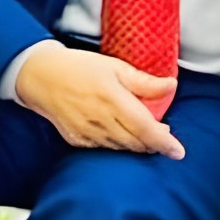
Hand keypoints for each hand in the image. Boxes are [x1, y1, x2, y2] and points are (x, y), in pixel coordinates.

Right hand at [14, 42, 186, 157]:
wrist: (41, 77)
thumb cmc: (80, 67)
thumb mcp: (115, 67)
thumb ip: (144, 82)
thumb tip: (171, 86)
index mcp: (113, 99)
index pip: (145, 129)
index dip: (164, 143)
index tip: (179, 152)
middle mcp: (100, 120)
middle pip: (136, 143)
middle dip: (154, 143)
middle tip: (164, 134)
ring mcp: (87, 133)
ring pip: (121, 148)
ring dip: (137, 144)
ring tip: (145, 132)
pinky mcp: (76, 140)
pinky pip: (104, 148)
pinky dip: (118, 144)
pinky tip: (120, 133)